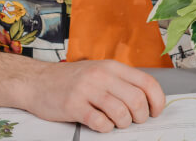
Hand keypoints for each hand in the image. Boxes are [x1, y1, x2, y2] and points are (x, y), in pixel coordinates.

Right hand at [23, 59, 165, 132]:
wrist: (37, 81)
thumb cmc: (72, 79)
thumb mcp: (100, 71)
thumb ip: (121, 81)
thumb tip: (147, 99)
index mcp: (112, 67)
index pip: (147, 82)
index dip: (157, 100)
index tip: (156, 111)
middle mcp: (102, 76)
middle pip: (136, 99)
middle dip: (141, 116)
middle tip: (135, 120)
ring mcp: (87, 90)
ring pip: (120, 112)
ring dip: (124, 123)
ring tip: (117, 123)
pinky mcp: (74, 106)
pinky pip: (99, 122)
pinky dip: (106, 128)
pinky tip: (101, 124)